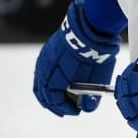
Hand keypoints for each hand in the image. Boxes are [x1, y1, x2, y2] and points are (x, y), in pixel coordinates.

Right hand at [33, 0, 120, 115]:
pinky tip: (55, 84)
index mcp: (56, 75)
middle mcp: (46, 68)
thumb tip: (87, 109)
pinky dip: (46, 82)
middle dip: (54, 104)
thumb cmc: (95, 52)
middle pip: (44, 93)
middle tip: (66, 110)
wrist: (92, 26)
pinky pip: (41, 71)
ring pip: (39, 82)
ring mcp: (44, 58)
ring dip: (48, 93)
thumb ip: (91, 95)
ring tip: (59, 100)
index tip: (76, 111)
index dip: (65, 107)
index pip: (54, 98)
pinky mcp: (47, 51)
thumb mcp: (98, 77)